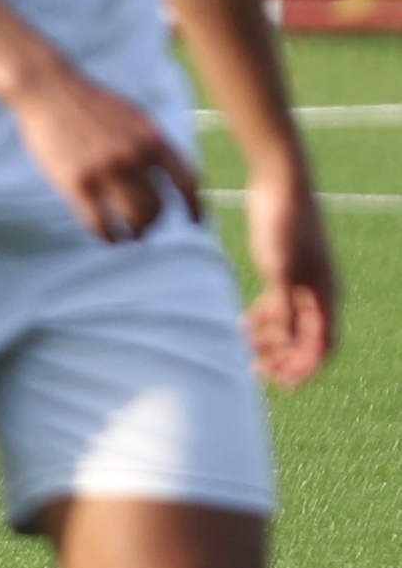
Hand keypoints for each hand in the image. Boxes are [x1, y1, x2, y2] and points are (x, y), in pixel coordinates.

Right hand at [7, 68, 201, 242]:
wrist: (48, 88)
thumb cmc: (90, 104)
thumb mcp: (134, 117)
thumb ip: (152, 146)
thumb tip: (170, 179)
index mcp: (153, 139)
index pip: (188, 183)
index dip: (196, 208)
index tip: (196, 224)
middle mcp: (133, 156)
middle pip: (158, 207)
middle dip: (154, 221)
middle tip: (145, 226)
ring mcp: (104, 169)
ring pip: (134, 219)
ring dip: (135, 233)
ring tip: (129, 235)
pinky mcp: (76, 182)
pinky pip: (100, 223)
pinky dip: (109, 236)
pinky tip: (108, 236)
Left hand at [242, 175, 336, 388]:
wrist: (278, 183)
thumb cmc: (283, 226)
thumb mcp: (281, 270)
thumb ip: (288, 308)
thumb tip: (294, 343)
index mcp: (326, 295)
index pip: (323, 345)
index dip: (305, 368)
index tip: (281, 384)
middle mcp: (318, 291)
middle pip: (305, 338)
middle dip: (284, 358)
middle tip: (254, 371)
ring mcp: (301, 280)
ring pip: (290, 322)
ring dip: (270, 339)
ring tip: (242, 348)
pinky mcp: (283, 267)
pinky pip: (278, 303)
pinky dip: (263, 318)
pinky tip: (240, 325)